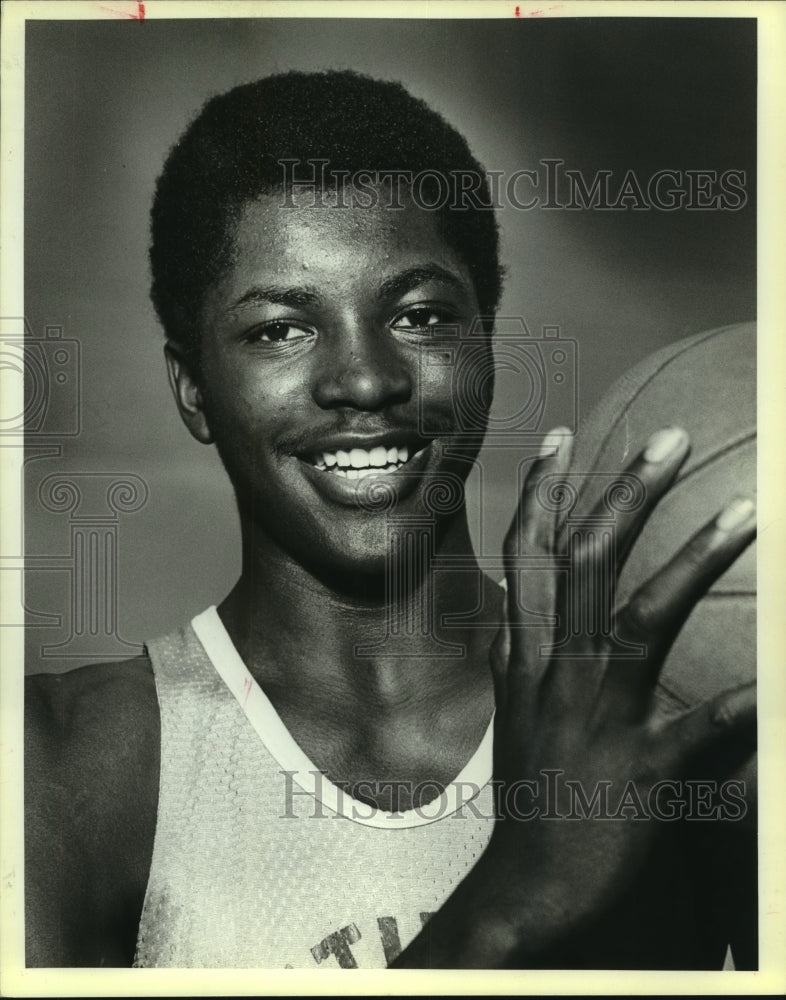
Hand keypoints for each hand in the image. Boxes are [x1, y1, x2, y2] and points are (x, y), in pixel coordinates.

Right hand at [485, 424, 756, 942]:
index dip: (541, 493)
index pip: (525, 556)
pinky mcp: (644, 772)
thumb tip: (518, 592)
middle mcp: (556, 672)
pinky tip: (778, 676)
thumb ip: (517, 644)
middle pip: (583, 563)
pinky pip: (700, 730)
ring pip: (639, 620)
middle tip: (669, 437)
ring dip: (694, 561)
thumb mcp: (512, 707)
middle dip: (623, 493)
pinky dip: (740, 701)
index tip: (559, 437)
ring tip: (746, 511)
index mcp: (527, 656)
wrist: (529, 888)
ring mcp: (598, 718)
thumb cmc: (532, 788)